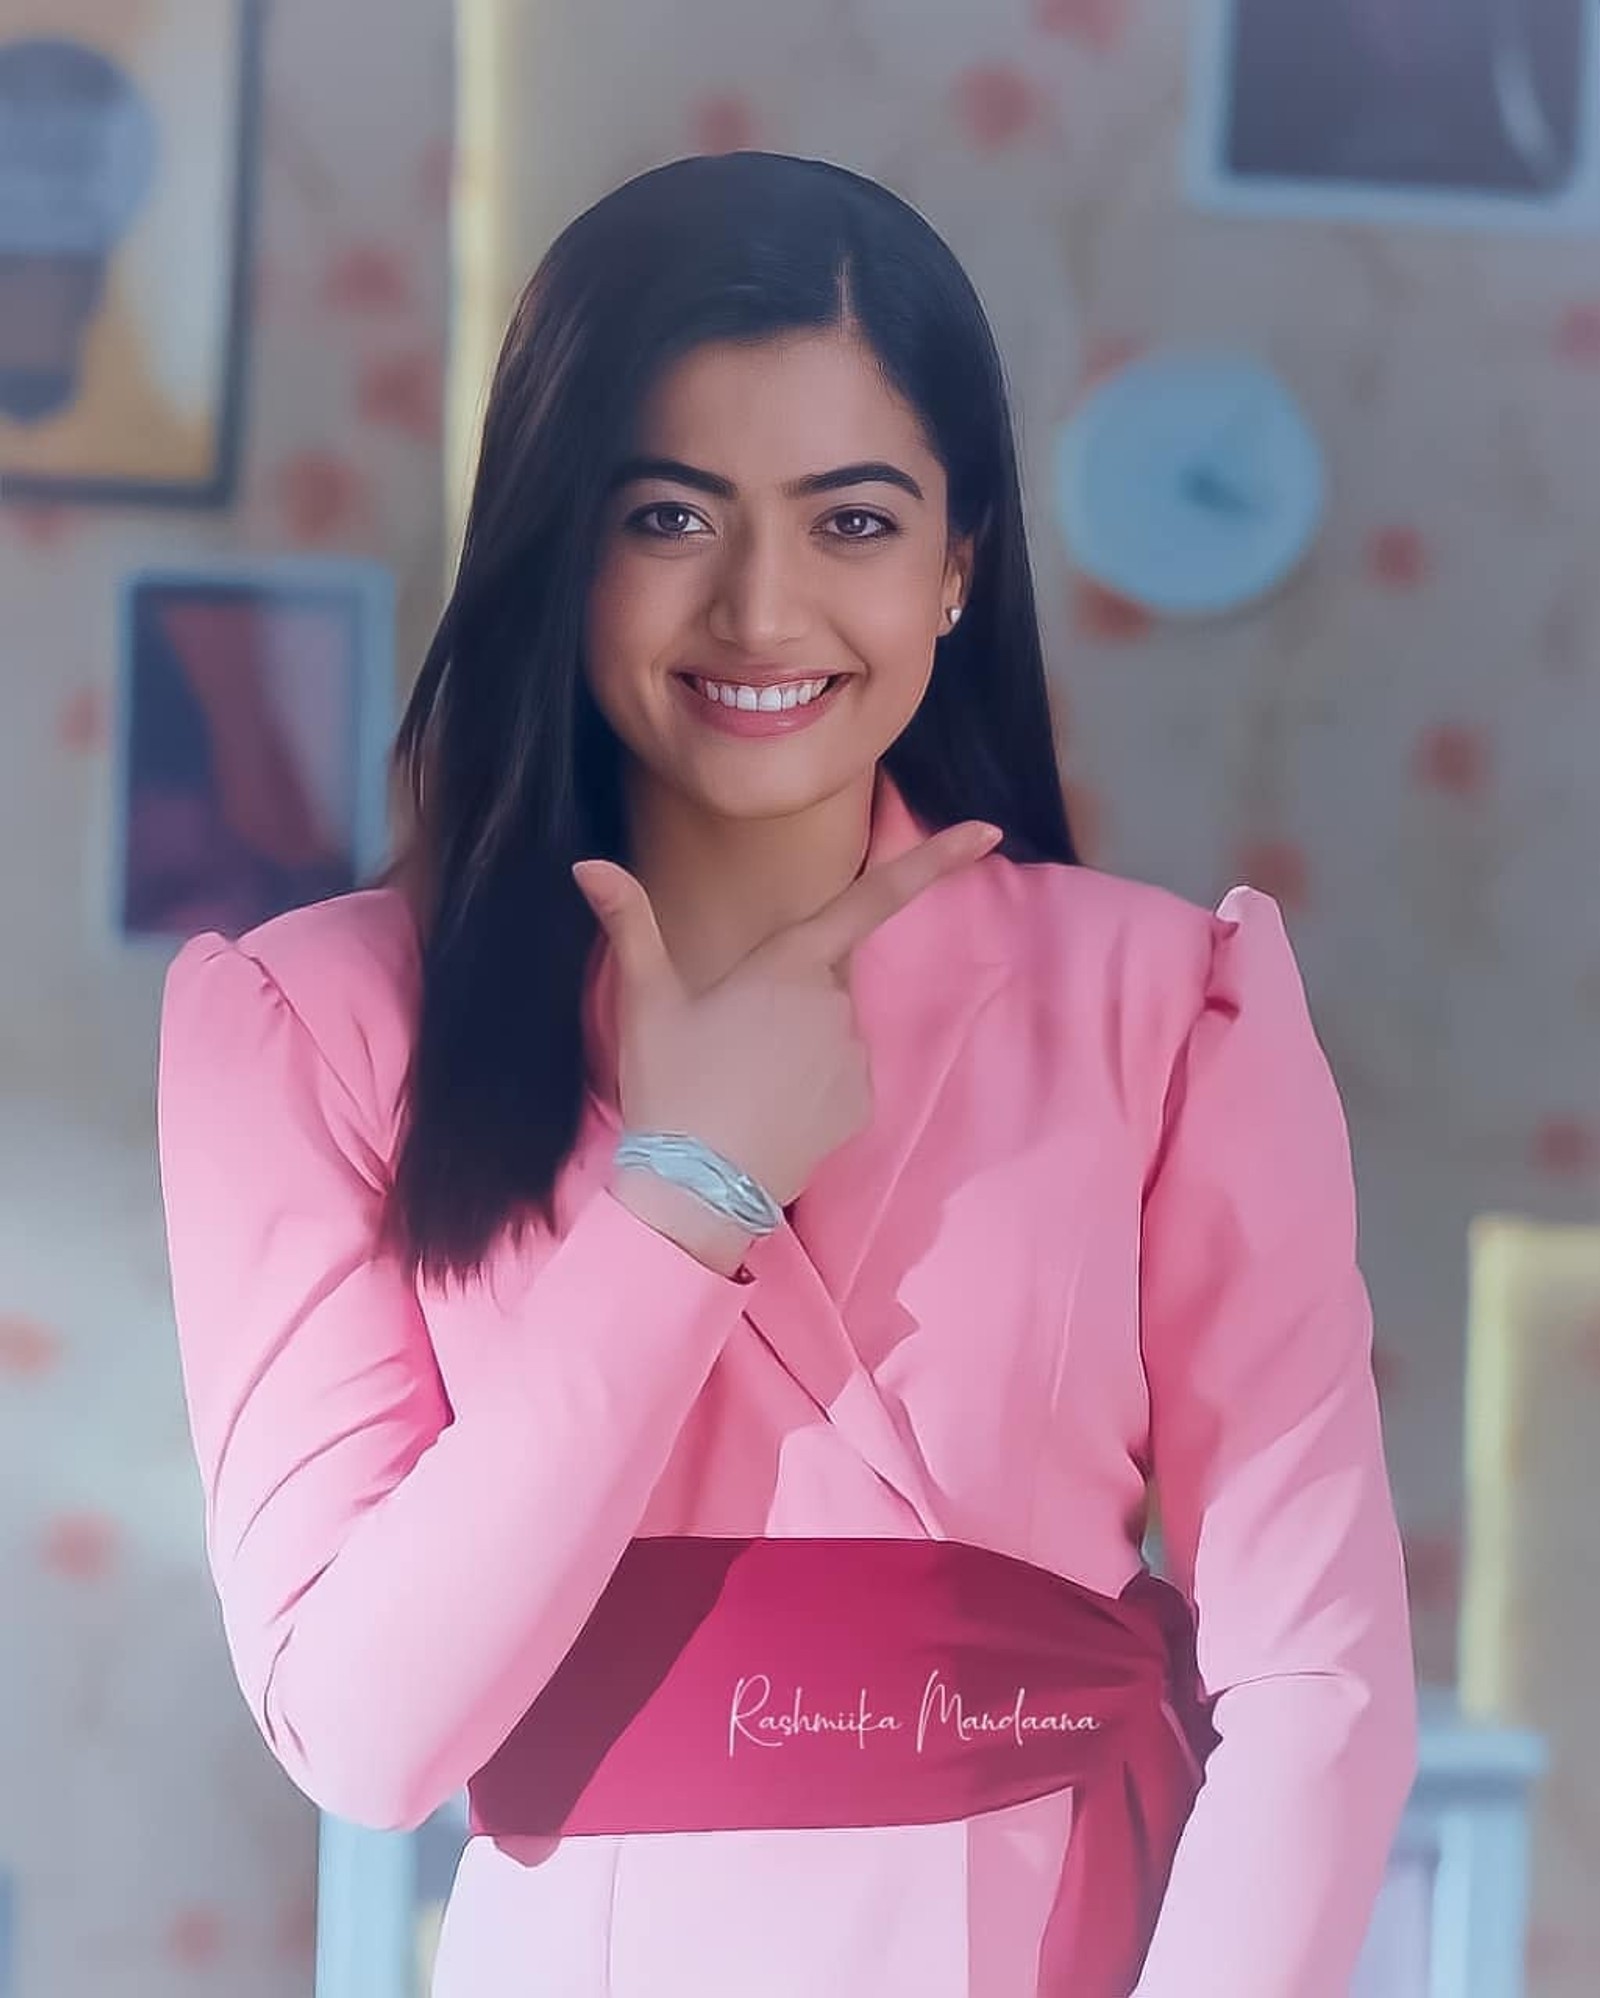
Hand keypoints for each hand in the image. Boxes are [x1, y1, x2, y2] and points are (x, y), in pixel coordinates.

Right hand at [572, 818, 1001, 1213]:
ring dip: (797, 1043)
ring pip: (831, 1029)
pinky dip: (812, 1086)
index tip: (988, 832)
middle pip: (823, 977)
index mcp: (788, 963)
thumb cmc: (669, 1086)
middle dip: (787, 996)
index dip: (934, 861)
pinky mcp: (861, 1103)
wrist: (694, 1189)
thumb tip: (589, 865)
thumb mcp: (645, 1002)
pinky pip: (841, 1076)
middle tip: (727, 1041)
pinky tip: (769, 1110)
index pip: (872, 898)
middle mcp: (834, 1002)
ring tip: (742, 1081)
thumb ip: (629, 925)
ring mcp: (853, 1055)